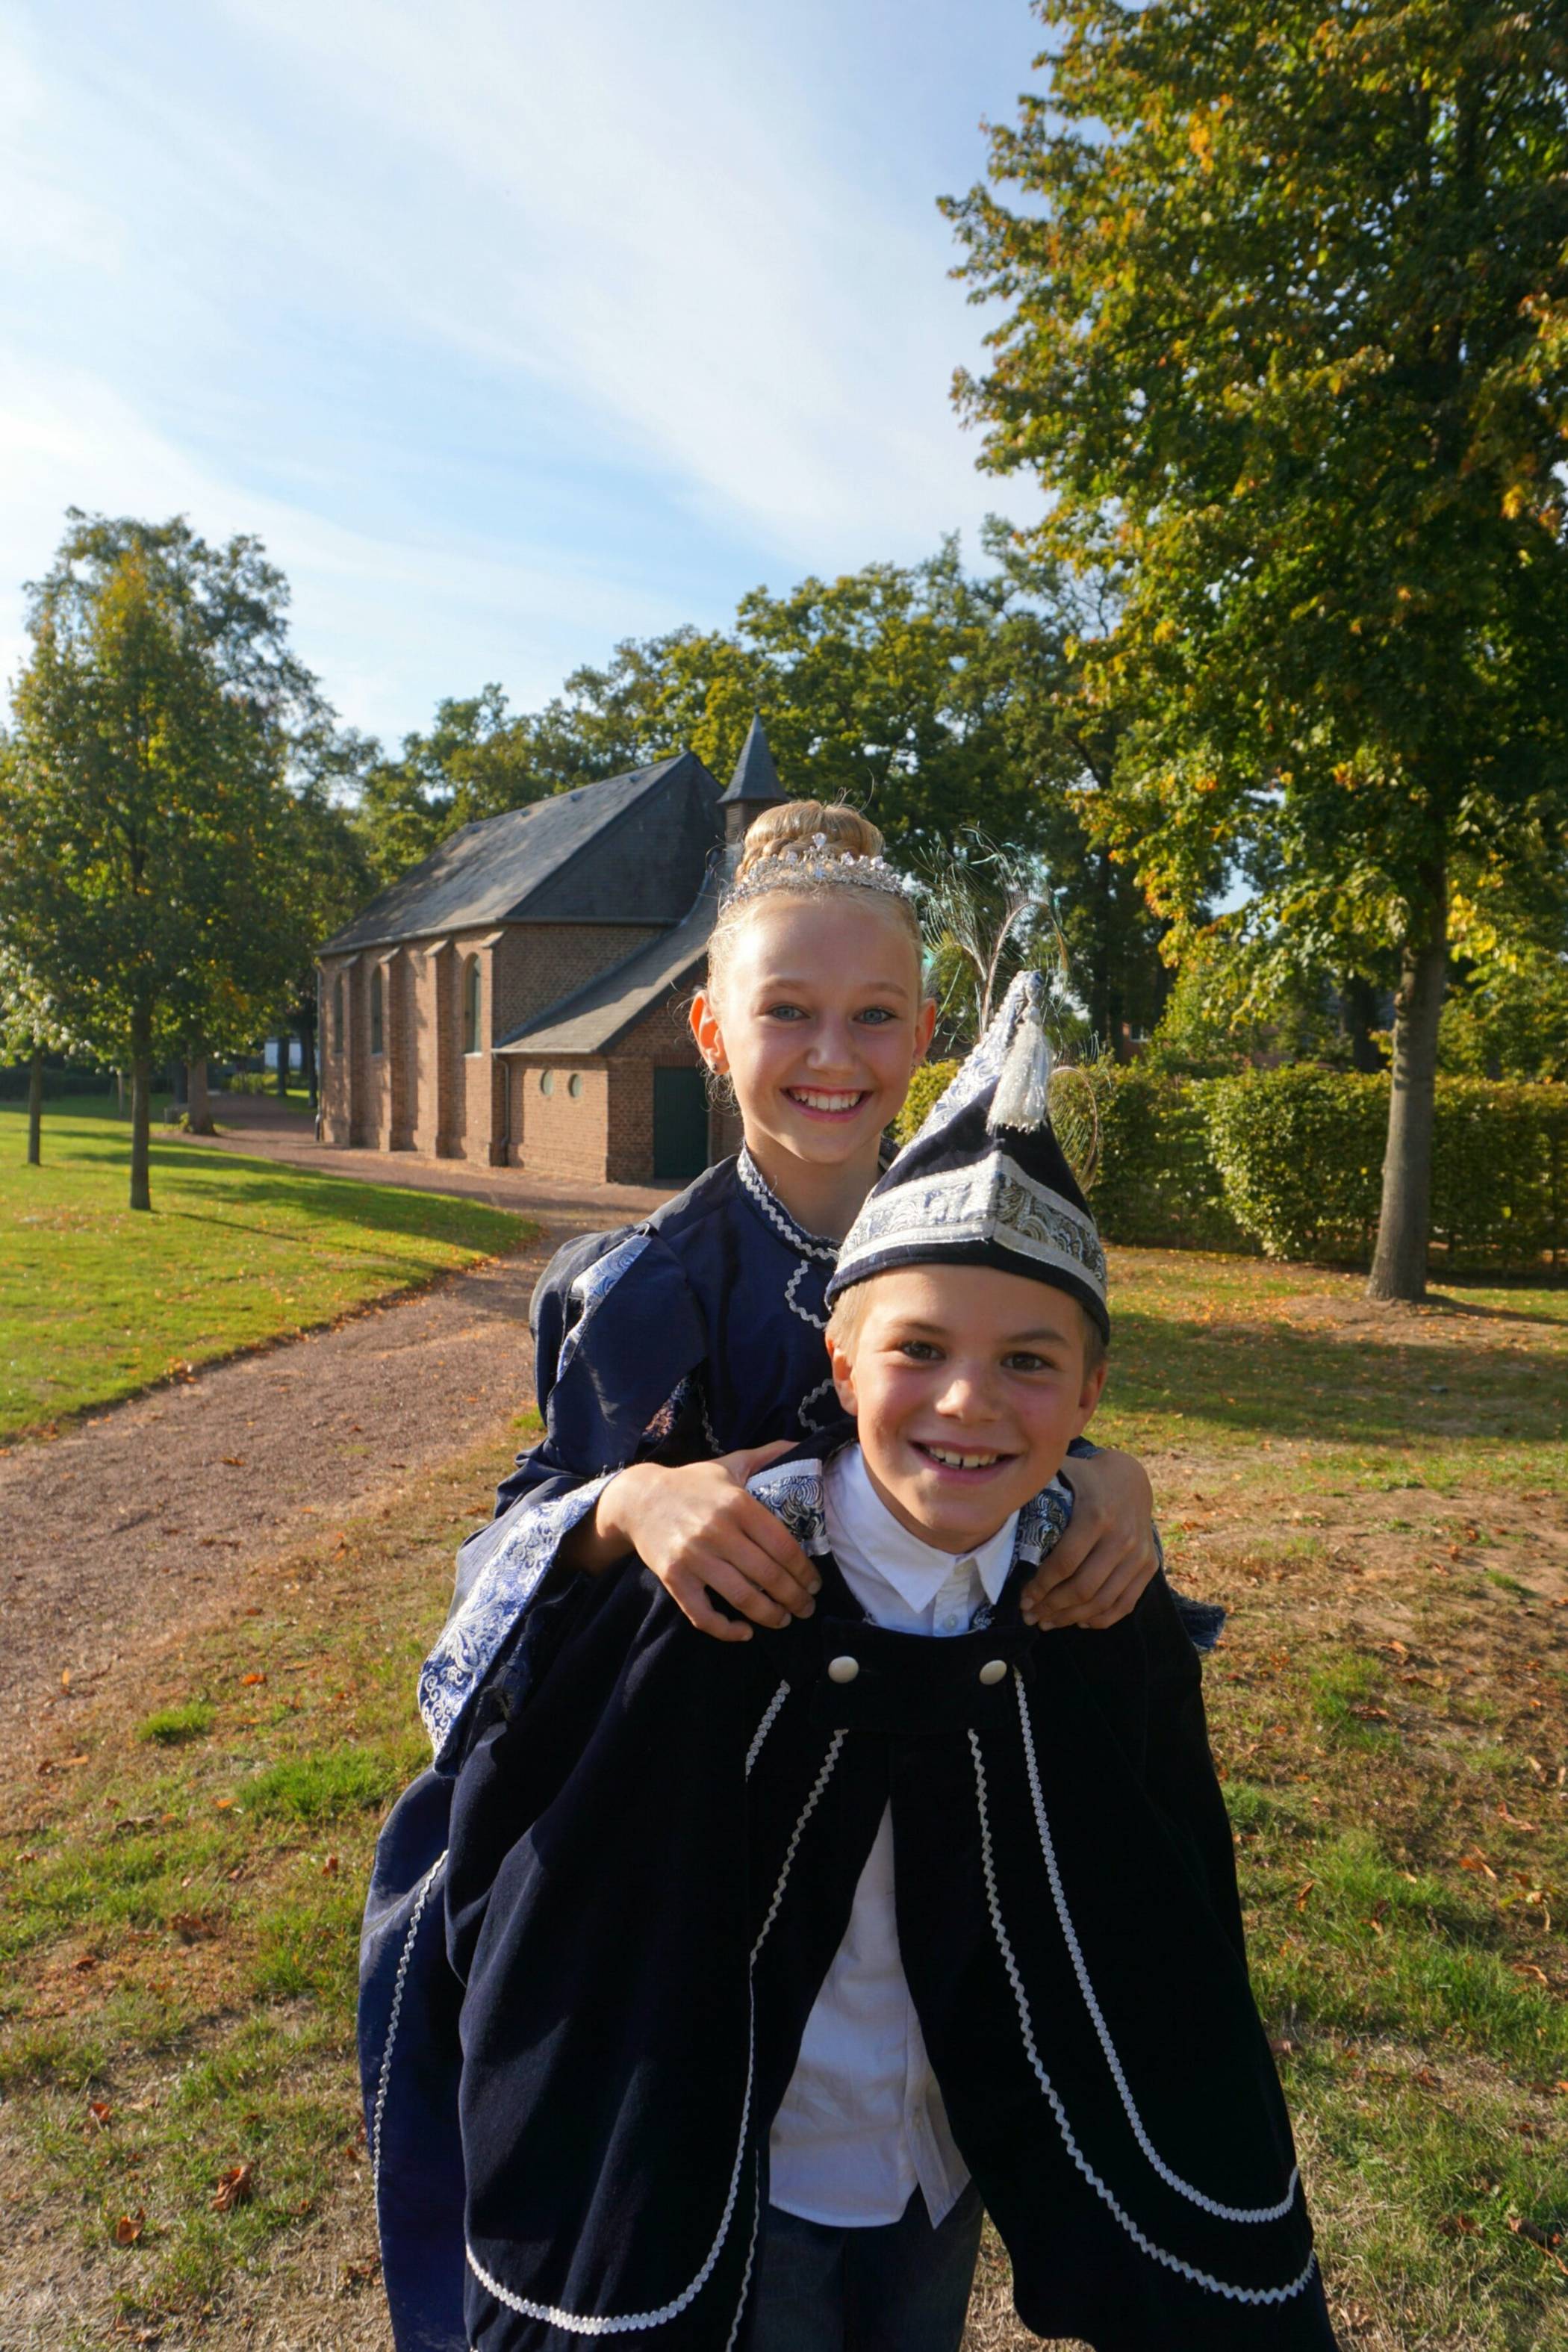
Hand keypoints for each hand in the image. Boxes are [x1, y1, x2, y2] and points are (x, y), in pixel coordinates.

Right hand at [590, 1442, 821, 1642]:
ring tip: (783, 1620)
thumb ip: (768, 1455)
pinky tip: (745, 1631)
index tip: (815, 1583)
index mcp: (737, 1504)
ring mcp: (693, 1557)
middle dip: (795, 1598)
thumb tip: (803, 1445)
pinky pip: (703, 1614)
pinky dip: (726, 1630)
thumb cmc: (693, 1483)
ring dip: (770, 1616)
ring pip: (741, 1597)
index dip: (804, 1571)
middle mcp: (717, 1531)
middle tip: (807, 1607)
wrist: (638, 1498)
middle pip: (768, 1576)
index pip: (783, 1545)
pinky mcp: (673, 1578)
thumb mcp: (731, 1463)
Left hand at [1021, 1448, 1157, 1630]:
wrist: (1131, 1479)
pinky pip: (1125, 1603)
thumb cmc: (1085, 1479)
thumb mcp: (1062, 1474)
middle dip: (1052, 1607)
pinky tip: (1079, 1622)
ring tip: (1047, 1622)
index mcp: (1096, 1514)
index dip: (1041, 1586)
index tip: (1022, 1598)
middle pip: (1083, 1587)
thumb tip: (995, 1503)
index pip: (1065, 1563)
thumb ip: (1034, 1488)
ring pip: (1103, 1601)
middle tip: (1030, 1615)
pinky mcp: (1150, 1566)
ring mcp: (1139, 1554)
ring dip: (1071, 1618)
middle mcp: (1122, 1537)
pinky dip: (1101, 1619)